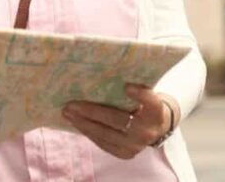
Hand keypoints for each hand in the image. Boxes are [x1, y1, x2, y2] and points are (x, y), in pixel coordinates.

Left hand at [62, 85, 177, 158]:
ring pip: (106, 134)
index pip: (150, 102)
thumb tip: (105, 69)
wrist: (157, 127)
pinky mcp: (125, 154)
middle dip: (92, 112)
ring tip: (67, 113)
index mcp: (156, 111)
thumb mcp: (147, 92)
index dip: (140, 95)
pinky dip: (88, 132)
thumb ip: (134, 86)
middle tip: (71, 104)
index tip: (126, 86)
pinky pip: (103, 143)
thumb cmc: (145, 103)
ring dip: (83, 123)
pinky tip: (76, 123)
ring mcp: (136, 146)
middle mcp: (147, 131)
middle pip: (118, 120)